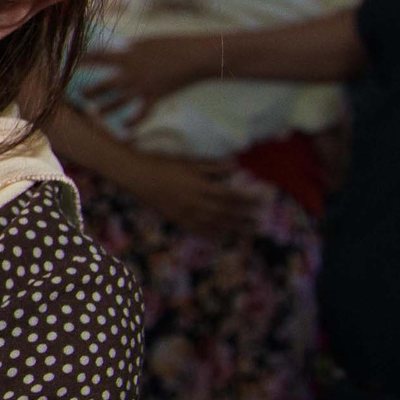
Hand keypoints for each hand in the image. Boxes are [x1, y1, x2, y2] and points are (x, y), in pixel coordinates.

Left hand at [83, 34, 220, 111]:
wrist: (194, 57)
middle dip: (89, 91)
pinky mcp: (154, 97)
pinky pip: (140, 114)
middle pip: (103, 85)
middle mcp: (130, 73)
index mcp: (126, 55)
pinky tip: (125, 127)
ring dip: (104, 108)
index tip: (71, 64)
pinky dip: (132, 122)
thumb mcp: (145, 42)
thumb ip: (128, 49)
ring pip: (116, 102)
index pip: (96, 57)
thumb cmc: (171, 45)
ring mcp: (141, 87)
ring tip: (94, 112)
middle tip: (78, 95)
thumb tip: (115, 51)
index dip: (82, 61)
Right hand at [117, 151, 264, 234]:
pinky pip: (197, 230)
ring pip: (215, 224)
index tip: (261, 202)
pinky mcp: (176, 219)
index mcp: (202, 187)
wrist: (137, 176)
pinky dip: (211, 235)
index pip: (231, 195)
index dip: (248, 199)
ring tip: (247, 233)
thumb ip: (212, 166)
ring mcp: (186, 213)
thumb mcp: (189, 161)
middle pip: (226, 212)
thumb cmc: (163, 164)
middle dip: (244, 218)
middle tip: (259, 223)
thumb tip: (234, 166)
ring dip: (233, 229)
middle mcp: (197, 203)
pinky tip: (221, 237)